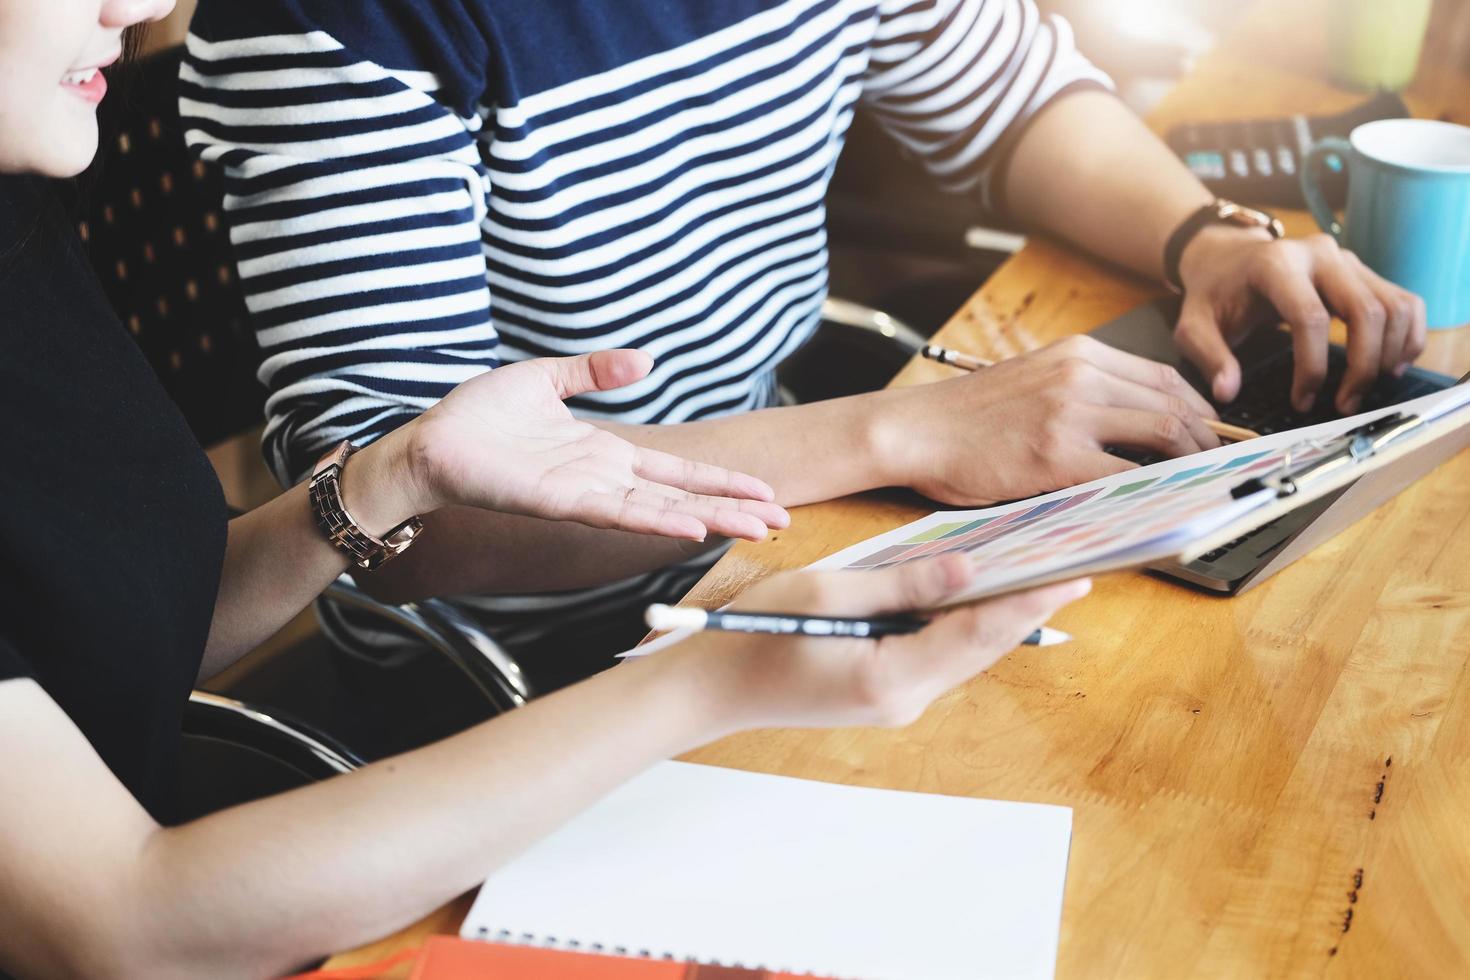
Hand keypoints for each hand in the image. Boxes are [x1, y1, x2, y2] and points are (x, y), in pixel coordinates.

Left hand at [399, 350, 788, 540]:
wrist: (428, 442)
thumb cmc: (478, 417)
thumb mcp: (545, 379)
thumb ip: (595, 370)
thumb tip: (646, 361)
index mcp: (605, 454)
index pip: (677, 471)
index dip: (720, 480)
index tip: (763, 490)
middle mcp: (604, 481)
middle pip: (682, 497)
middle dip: (731, 509)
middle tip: (781, 521)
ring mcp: (585, 495)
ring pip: (662, 511)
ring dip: (709, 520)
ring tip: (754, 529)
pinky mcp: (560, 503)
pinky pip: (618, 513)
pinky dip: (656, 522)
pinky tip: (690, 529)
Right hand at [676, 555, 1089, 731]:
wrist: (710, 688)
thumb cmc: (755, 633)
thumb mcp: (828, 590)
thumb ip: (902, 583)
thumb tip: (967, 569)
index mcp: (890, 677)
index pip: (976, 636)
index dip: (1028, 603)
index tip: (1074, 577)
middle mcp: (903, 700)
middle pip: (979, 650)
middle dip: (1026, 609)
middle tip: (1076, 569)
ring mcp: (894, 703)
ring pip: (961, 656)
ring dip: (997, 619)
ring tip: (1040, 578)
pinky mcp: (883, 695)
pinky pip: (936, 659)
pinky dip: (961, 629)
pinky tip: (976, 599)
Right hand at [876, 335, 1221, 505]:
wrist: (915, 429)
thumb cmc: (967, 416)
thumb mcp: (1032, 378)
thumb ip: (1081, 388)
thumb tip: (1134, 423)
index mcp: (1077, 353)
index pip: (1162, 376)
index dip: (1198, 409)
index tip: (1208, 434)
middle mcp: (1080, 375)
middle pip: (1172, 404)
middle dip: (1205, 440)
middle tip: (1215, 468)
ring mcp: (1069, 414)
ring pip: (1161, 434)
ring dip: (1188, 464)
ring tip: (1195, 486)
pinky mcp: (1055, 456)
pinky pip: (1124, 476)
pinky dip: (1151, 492)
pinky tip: (1158, 504)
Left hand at [1176, 227, 1427, 413]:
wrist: (1228, 257)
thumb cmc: (1213, 295)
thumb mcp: (1192, 326)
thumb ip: (1208, 357)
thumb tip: (1227, 392)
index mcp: (1277, 265)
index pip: (1310, 318)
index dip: (1311, 366)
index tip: (1301, 401)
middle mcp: (1320, 255)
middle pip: (1366, 311)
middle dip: (1362, 366)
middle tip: (1345, 405)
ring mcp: (1347, 260)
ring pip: (1393, 306)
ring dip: (1390, 354)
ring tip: (1367, 390)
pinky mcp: (1362, 270)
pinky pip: (1404, 301)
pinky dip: (1408, 335)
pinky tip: (1392, 366)